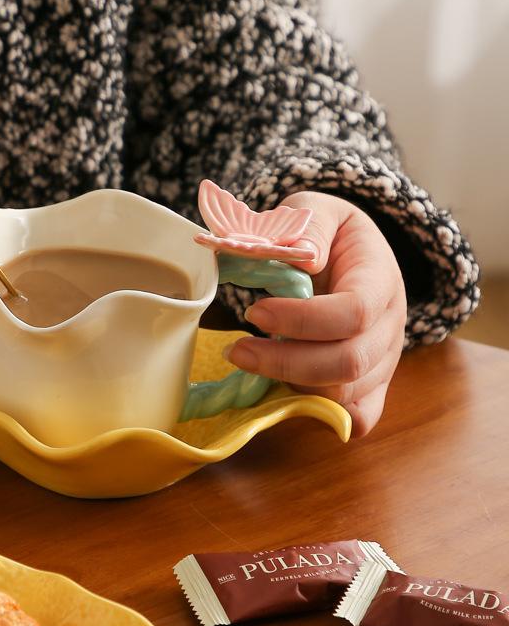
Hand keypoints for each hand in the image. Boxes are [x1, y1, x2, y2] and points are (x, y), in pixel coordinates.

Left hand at [224, 191, 406, 435]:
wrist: (352, 254)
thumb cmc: (328, 232)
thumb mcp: (316, 209)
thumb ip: (308, 226)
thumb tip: (306, 260)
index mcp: (380, 280)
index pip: (353, 312)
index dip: (301, 320)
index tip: (254, 311)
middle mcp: (390, 327)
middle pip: (348, 363)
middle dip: (284, 362)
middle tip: (236, 350)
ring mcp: (384, 361)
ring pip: (345, 394)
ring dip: (289, 384)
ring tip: (248, 359)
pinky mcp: (372, 384)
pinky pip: (358, 417)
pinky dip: (320, 413)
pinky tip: (280, 393)